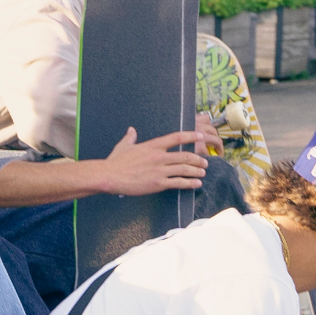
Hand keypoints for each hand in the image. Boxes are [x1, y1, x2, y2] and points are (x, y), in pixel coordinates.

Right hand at [81, 126, 212, 196]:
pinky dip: (190, 183)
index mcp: (153, 146)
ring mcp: (160, 171)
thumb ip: (130, 137)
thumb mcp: (123, 146)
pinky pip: (178, 183)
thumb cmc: (115, 162)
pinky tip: (196, 184)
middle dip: (198, 159)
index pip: (176, 138)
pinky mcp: (158, 184)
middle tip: (205, 161)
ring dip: (197, 171)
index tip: (200, 136)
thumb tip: (131, 130)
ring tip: (203, 172)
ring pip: (185, 169)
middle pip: (185, 156)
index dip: (190, 136)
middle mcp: (159, 157)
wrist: (110, 176)